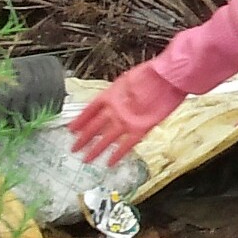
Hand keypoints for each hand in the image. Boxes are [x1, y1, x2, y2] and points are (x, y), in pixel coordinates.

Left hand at [67, 62, 185, 166]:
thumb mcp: (127, 80)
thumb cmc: (151, 74)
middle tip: (74, 148)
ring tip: (86, 159)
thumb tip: (115, 100)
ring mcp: (125, 121)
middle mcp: (114, 110)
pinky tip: (110, 163)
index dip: (79, 121)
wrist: (166, 77)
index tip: (71, 129)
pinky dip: (117, 155)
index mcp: (110, 95)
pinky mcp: (140, 129)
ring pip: (106, 139)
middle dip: (83, 139)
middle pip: (93, 127)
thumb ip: (119, 94)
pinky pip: (126, 145)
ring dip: (95, 150)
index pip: (89, 111)